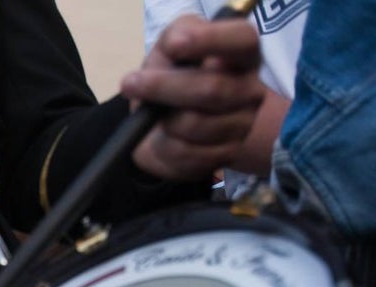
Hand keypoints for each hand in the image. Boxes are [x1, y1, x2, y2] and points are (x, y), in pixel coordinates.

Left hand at [126, 14, 264, 180]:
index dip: (210, 40)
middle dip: (164, 86)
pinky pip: (186, 152)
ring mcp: (242, 124)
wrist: (162, 125)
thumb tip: (176, 44)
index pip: (241, 40)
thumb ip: (175, 37)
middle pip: (211, 89)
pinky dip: (163, 144)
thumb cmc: (171, 77)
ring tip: (151, 113)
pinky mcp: (225, 154)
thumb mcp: (168, 49)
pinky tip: (162, 135)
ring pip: (195, 125)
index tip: (174, 45)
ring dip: (161, 119)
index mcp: (242, 54)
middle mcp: (250, 89)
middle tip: (130, 83)